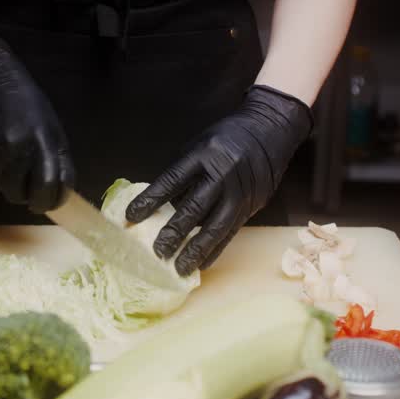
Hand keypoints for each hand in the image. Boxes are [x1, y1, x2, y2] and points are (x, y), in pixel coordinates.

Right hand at [0, 37, 75, 211]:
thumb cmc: (31, 107)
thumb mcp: (53, 129)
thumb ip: (58, 160)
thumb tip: (59, 192)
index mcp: (42, 140)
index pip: (48, 184)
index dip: (50, 200)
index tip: (51, 203)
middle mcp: (18, 147)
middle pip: (21, 193)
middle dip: (30, 200)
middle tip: (34, 196)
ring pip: (5, 188)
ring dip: (14, 186)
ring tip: (18, 169)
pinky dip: (0, 174)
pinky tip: (3, 156)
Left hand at [126, 86, 312, 275]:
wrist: (268, 131)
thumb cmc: (225, 139)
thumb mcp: (199, 145)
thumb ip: (182, 172)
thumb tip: (160, 203)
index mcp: (203, 155)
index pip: (172, 180)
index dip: (150, 200)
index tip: (131, 217)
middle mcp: (222, 174)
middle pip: (194, 207)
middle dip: (174, 231)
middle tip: (158, 251)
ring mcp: (239, 192)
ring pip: (215, 226)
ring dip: (196, 249)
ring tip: (179, 267)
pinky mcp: (251, 205)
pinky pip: (231, 232)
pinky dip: (216, 249)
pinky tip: (202, 263)